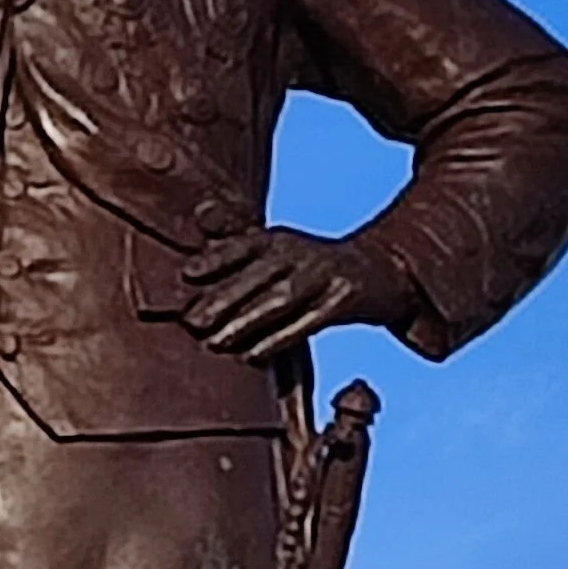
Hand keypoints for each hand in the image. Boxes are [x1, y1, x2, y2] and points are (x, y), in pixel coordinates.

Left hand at [178, 221, 411, 358]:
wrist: (381, 272)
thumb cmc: (313, 267)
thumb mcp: (277, 249)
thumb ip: (236, 239)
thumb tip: (199, 213)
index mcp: (279, 239)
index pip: (243, 244)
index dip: (216, 258)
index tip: (186, 274)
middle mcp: (301, 251)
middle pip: (258, 275)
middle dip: (223, 298)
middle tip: (191, 322)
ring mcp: (325, 274)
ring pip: (281, 298)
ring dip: (245, 321)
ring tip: (214, 342)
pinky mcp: (346, 300)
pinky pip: (308, 322)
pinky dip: (279, 339)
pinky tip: (253, 355)